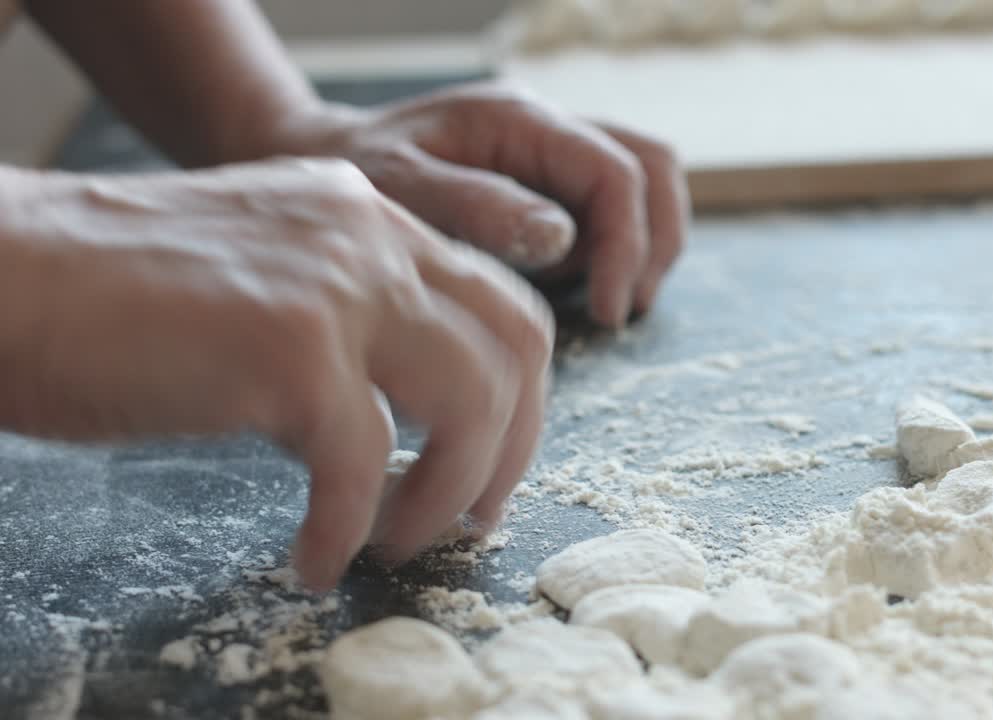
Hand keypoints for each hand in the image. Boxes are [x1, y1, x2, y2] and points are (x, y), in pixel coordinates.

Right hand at [0, 158, 552, 590]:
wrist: (1, 274)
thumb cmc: (105, 298)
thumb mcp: (261, 286)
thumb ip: (341, 334)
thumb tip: (389, 432)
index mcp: (367, 218)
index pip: (498, 300)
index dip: (515, 393)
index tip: (488, 463)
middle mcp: (369, 236)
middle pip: (517, 342)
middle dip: (514, 447)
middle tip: (474, 518)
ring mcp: (336, 285)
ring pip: (472, 400)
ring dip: (448, 493)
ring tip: (394, 542)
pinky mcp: (289, 349)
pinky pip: (363, 465)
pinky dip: (347, 531)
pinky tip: (312, 561)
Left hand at [270, 84, 689, 327]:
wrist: (325, 162)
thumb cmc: (357, 177)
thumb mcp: (401, 190)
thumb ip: (477, 207)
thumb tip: (560, 236)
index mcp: (519, 120)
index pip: (614, 171)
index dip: (626, 244)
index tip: (608, 308)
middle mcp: (549, 129)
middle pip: (653, 166)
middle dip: (655, 242)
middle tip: (622, 308)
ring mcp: (555, 155)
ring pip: (647, 182)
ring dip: (645, 245)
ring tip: (610, 303)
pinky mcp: (552, 183)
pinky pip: (614, 208)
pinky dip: (617, 250)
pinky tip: (581, 286)